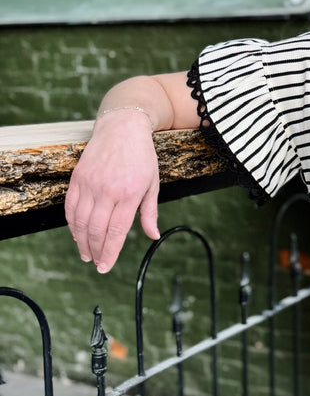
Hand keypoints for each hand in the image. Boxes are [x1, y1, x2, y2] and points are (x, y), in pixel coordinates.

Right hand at [65, 111, 160, 272]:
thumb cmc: (142, 156)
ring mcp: (90, 183)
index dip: (110, 252)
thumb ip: (149, 212)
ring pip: (80, 221)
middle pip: (96, 229)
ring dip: (82, 241)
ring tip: (86, 253)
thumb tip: (153, 235)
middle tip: (96, 263)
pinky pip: (70, 206)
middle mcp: (108, 190)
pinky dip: (72, 223)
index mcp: (129, 194)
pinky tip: (77, 234)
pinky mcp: (78, 178)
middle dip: (95, 250)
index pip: (116, 231)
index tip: (106, 266)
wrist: (122, 128)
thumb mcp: (153, 184)